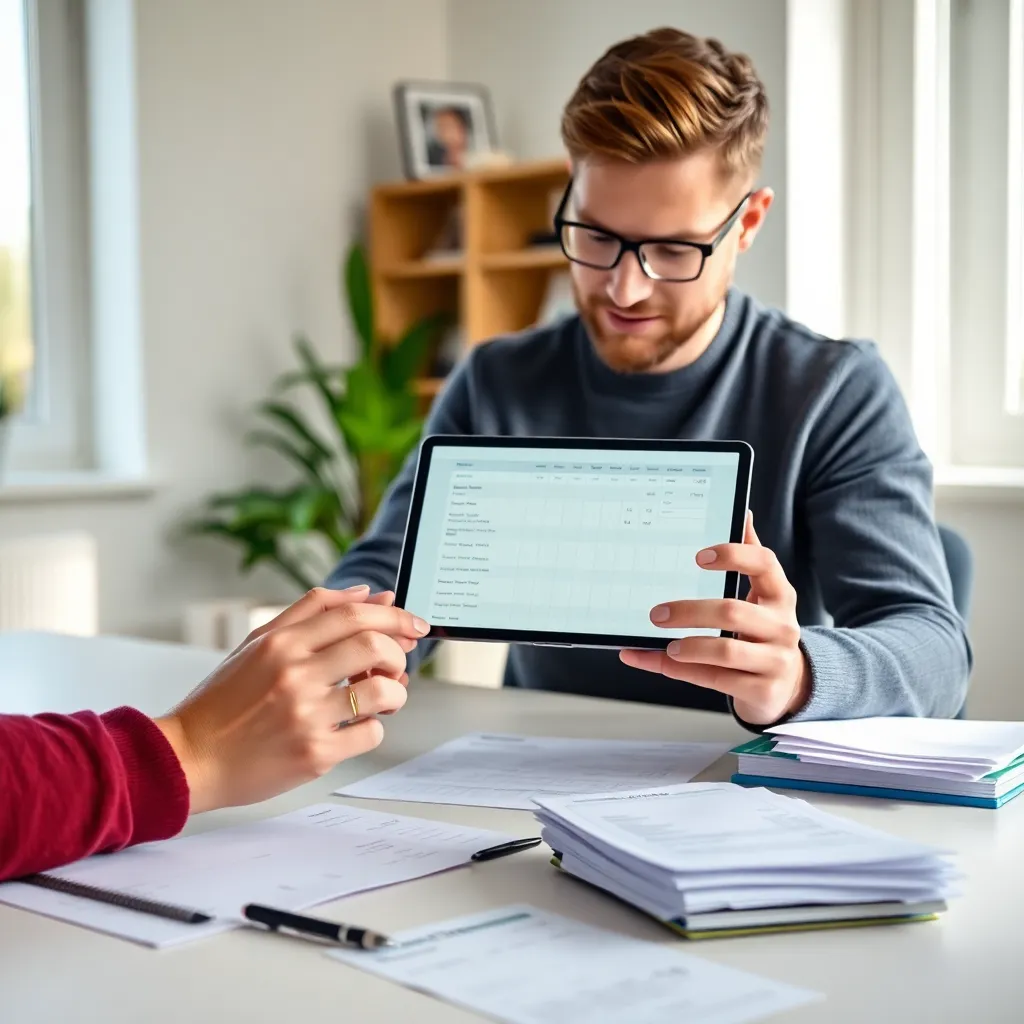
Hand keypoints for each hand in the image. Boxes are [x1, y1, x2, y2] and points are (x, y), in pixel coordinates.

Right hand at [154, 585, 429, 813]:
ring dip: (396, 692)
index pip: (354, 614)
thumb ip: (312, 612)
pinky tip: (355, 726)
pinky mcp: (315, 754)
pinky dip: (374, 727)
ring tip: (384, 696)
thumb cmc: (224, 702)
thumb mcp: (257, 643)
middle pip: (374, 645)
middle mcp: (294, 675)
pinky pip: (370, 733)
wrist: (189, 759)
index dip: (394, 616)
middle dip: (399, 651)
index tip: (414, 624)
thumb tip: (367, 593)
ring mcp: (306, 715)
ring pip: (382, 691)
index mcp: (281, 643)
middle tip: (397, 663)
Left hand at [619, 514, 810, 724]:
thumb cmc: (764, 632)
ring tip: (665, 643)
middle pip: (732, 612)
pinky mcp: (763, 691)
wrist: (791, 685)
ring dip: (687, 647)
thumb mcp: (764, 596)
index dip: (733, 555)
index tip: (699, 556)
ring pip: (725, 652)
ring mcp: (775, 661)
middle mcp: (782, 626)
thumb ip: (750, 557)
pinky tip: (655, 659)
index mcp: (780, 595)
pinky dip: (679, 671)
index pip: (764, 564)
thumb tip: (743, 513)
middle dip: (689, 611)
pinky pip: (714, 680)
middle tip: (657, 613)